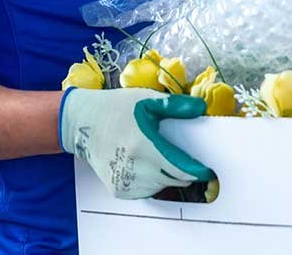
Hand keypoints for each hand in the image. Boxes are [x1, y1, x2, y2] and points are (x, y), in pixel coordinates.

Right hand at [59, 87, 213, 198]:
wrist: (83, 124)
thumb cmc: (117, 108)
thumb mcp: (147, 100)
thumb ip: (176, 105)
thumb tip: (201, 108)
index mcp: (143, 144)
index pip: (180, 167)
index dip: (197, 170)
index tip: (208, 169)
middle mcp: (133, 167)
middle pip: (173, 179)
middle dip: (182, 171)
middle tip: (181, 156)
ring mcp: (124, 182)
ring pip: (161, 187)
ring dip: (167, 176)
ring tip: (157, 155)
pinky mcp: (118, 190)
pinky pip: (146, 191)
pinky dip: (152, 181)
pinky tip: (144, 164)